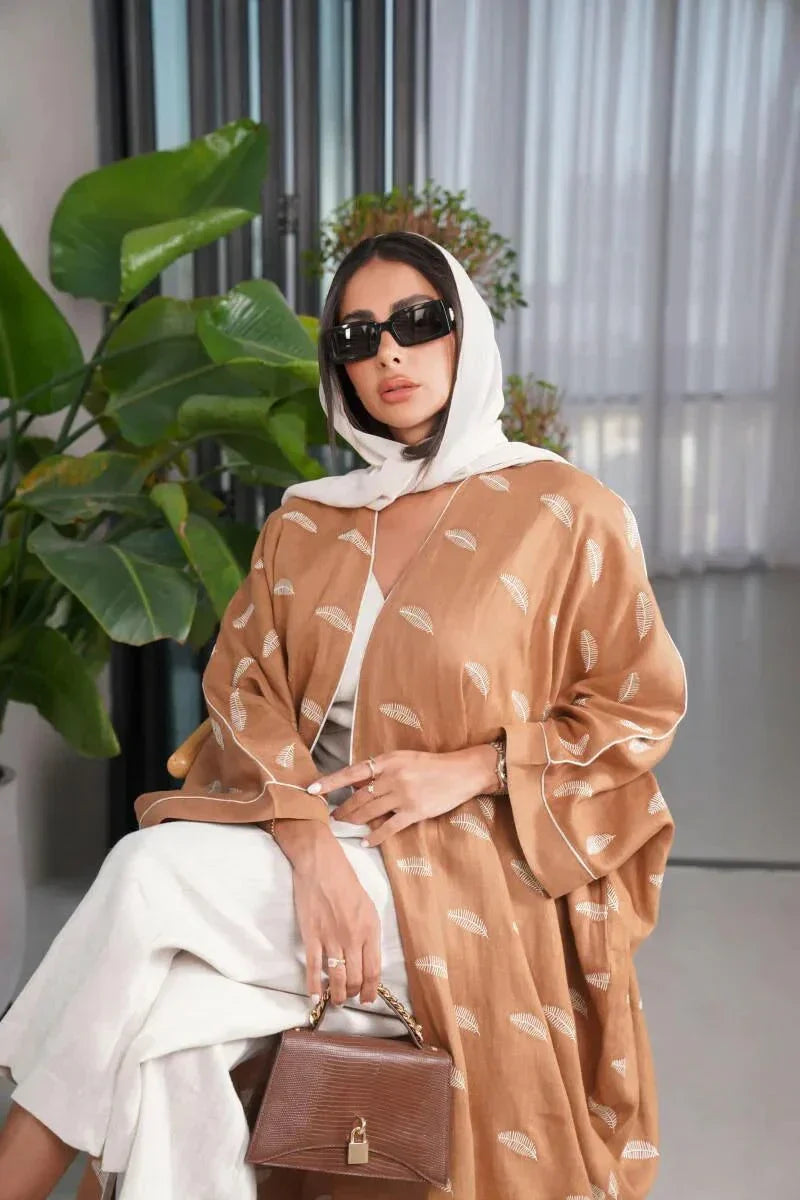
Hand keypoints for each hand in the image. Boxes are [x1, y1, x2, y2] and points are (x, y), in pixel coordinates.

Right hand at [289, 830, 381, 1004]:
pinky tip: (314, 997)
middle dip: (353, 993)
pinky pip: (313, 966)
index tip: (367, 998)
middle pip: (355, 977)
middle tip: (349, 999)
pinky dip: (313, 986)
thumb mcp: (367, 905)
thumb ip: (368, 931)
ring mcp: (331, 937)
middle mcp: (353, 937)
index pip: (374, 969)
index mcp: (370, 928)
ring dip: (337, 994)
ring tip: (336, 1000)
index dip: (370, 989)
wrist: (321, 864)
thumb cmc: (345, 880)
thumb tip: (366, 956)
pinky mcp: (312, 935)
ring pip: (337, 976)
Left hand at [308, 746, 499, 847]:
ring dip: (354, 820)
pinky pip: (388, 827)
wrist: (461, 772)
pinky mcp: (414, 812)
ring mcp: (403, 795)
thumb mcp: (404, 759)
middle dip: (342, 808)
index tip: (312, 789)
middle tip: (331, 815)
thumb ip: (381, 769)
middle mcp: (393, 777)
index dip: (330, 781)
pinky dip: (375, 836)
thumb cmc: (431, 765)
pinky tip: (366, 842)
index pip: (352, 772)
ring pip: (369, 812)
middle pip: (359, 797)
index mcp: (388, 760)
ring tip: (344, 825)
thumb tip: (357, 782)